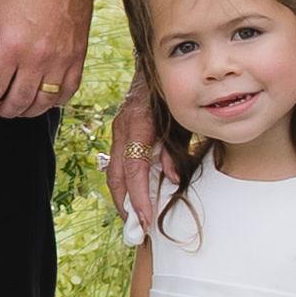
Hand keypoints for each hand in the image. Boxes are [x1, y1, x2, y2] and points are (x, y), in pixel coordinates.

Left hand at [0, 0, 93, 119]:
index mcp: (12, 46)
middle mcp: (37, 58)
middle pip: (18, 100)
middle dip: (4, 110)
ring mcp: (60, 60)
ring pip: (43, 102)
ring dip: (27, 111)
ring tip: (18, 108)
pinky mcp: (78, 58)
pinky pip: (67, 92)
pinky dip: (54, 102)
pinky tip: (44, 99)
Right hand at [101, 72, 166, 231]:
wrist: (155, 66)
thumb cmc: (173, 95)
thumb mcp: (181, 121)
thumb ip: (175, 150)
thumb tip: (172, 179)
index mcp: (138, 124)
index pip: (134, 169)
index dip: (139, 196)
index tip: (146, 219)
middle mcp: (122, 129)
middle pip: (117, 175)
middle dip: (126, 205)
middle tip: (138, 230)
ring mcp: (117, 131)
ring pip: (114, 172)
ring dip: (123, 198)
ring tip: (135, 220)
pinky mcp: (119, 133)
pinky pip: (118, 164)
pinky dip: (125, 185)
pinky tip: (134, 199)